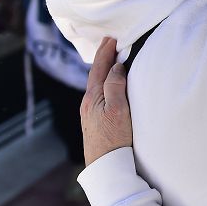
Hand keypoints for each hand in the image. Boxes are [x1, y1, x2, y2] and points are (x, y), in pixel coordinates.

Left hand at [80, 37, 133, 165]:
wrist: (106, 167)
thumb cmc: (114, 139)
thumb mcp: (118, 109)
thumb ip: (115, 85)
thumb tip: (115, 67)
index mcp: (92, 97)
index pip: (98, 68)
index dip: (105, 52)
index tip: (111, 38)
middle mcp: (88, 104)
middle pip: (95, 75)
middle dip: (102, 59)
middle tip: (109, 44)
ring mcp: (90, 114)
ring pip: (96, 86)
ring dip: (103, 71)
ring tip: (110, 61)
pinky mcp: (95, 123)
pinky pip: (99, 96)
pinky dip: (104, 84)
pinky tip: (109, 87)